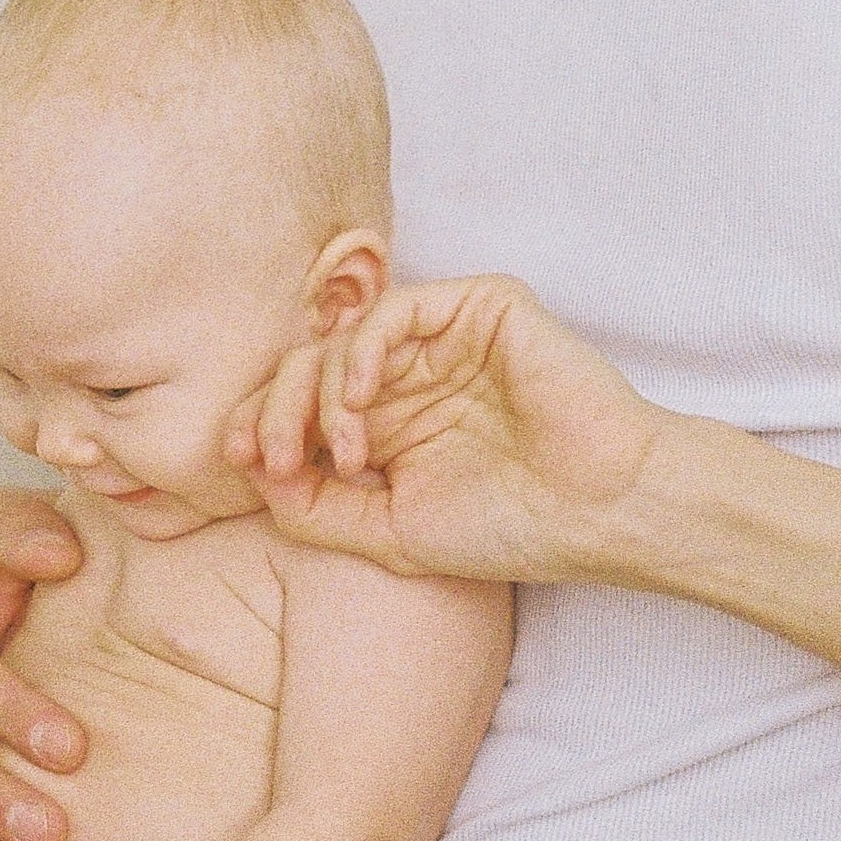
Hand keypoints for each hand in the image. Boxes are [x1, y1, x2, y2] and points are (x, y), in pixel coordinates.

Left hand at [225, 274, 665, 585]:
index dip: (256, 425)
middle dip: (272, 412)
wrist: (601, 512)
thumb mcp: (389, 531)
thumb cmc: (510, 528)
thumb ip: (315, 506)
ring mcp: (442, 340)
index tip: (240, 465)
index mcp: (387, 424)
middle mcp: (408, 376)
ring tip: (345, 451)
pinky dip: (360, 349)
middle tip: (272, 460)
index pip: (298, 405)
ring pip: (341, 339)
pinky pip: (393, 310)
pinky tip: (359, 399)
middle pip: (306, 367)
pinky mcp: (478, 309)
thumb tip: (252, 471)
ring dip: (319, 395)